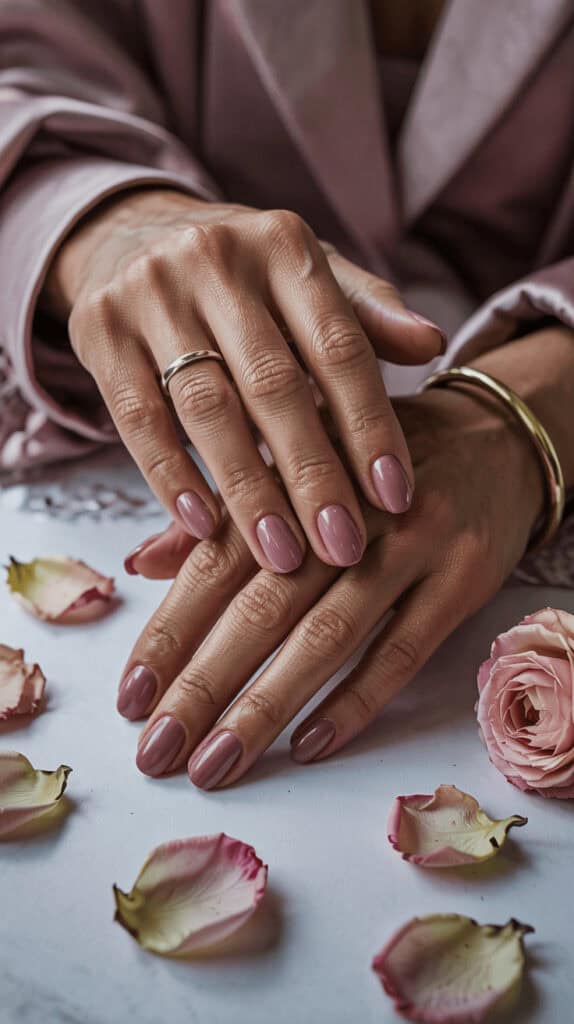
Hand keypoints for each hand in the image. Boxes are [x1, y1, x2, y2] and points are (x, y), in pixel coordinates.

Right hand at [46, 188, 443, 571]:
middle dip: (313, 475)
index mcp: (284, 244)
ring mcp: (150, 292)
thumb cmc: (244, 279)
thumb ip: (366, 316)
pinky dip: (171, 476)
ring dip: (247, 490)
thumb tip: (432, 344)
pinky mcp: (98, 329)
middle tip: (341, 547)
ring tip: (282, 556)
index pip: (339, 347)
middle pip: (274, 385)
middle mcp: (216, 259)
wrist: (132, 235)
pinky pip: (138, 417)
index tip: (396, 496)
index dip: (370, 426)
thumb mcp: (308, 278)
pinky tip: (203, 527)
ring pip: (207, 408)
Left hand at [117, 379, 542, 786]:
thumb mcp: (297, 466)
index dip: (170, 631)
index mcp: (291, 479)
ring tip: (215, 762)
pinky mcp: (462, 578)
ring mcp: (408, 545)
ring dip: (266, 706)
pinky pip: (404, 649)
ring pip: (327, 635)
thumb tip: (141, 565)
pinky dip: (357, 700)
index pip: (216, 562)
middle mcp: (344, 512)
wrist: (494, 438)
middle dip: (202, 685)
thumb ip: (224, 518)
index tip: (131, 697)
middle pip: (262, 607)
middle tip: (157, 751)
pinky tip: (310, 743)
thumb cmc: (373, 463)